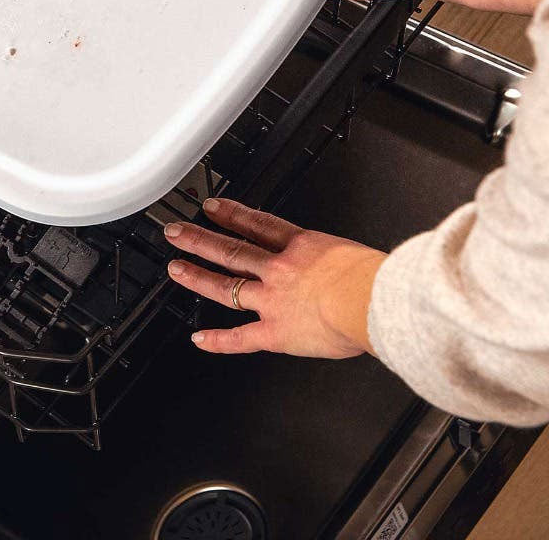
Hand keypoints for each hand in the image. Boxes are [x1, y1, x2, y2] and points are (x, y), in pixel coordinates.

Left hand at [164, 197, 384, 357]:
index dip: (232, 215)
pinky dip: (219, 341)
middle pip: (232, 250)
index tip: (214, 208)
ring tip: (176, 269)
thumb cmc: (373, 280)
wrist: (370, 300)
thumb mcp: (353, 253)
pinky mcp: (275, 332)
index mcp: (302, 246)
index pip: (258, 225)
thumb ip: (338, 260)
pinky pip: (240, 338)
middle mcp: (280, 269)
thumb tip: (341, 268)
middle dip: (201, 239)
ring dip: (198, 276)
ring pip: (226, 286)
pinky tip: (200, 338)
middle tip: (178, 231)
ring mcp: (272, 300)